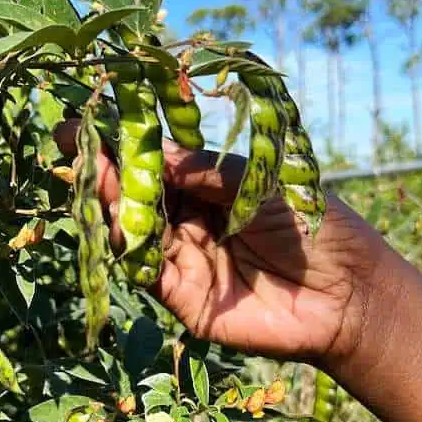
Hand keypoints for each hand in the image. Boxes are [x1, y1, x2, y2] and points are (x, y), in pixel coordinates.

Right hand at [54, 124, 388, 368]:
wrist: (350, 297)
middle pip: (137, 196)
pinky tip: (116, 221)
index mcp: (210, 189)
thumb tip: (159, 155)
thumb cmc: (317, 228)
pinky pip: (146, 272)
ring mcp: (185, 261)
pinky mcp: (184, 300)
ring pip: (134, 232)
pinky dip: (128, 248)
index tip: (92, 121)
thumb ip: (211, 171)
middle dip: (105, 170)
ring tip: (90, 173)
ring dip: (109, 204)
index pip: (159, 163)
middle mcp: (191, 223)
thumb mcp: (264, 183)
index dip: (127, 144)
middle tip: (71, 142)